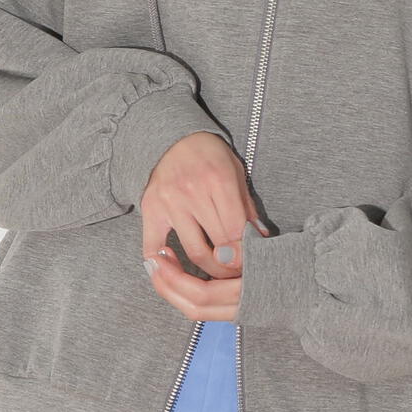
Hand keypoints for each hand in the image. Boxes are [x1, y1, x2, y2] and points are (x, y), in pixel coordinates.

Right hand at [138, 131, 269, 322]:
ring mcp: (169, 201)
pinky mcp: (149, 210)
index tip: (250, 264)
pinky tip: (180, 270)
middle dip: (231, 266)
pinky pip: (154, 248)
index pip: (236, 232)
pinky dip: (167, 266)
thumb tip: (261, 243)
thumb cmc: (211, 157)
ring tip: (218, 273)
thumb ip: (248, 209)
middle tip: (237, 272)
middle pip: (218, 246)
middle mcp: (193, 191)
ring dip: (209, 271)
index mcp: (219, 181)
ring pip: (193, 252)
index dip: (245, 255)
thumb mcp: (237, 175)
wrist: (174, 138)